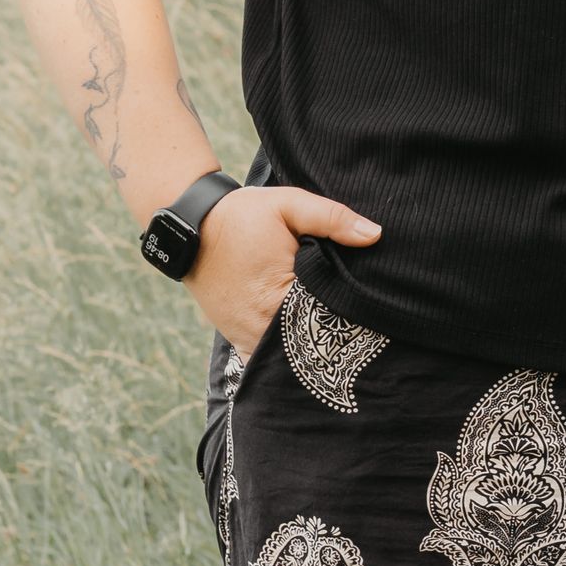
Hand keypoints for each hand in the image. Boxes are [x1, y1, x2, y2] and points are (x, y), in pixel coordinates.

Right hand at [187, 185, 380, 356]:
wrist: (191, 227)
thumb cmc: (242, 216)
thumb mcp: (289, 205)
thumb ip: (333, 218)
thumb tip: (374, 235)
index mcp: (280, 297)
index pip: (332, 322)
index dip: (354, 318)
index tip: (374, 315)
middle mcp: (263, 328)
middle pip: (314, 347)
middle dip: (337, 339)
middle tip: (364, 332)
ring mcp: (248, 340)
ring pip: (292, 359)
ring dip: (313, 350)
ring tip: (339, 339)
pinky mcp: (239, 341)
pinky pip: (271, 361)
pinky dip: (288, 357)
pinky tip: (307, 345)